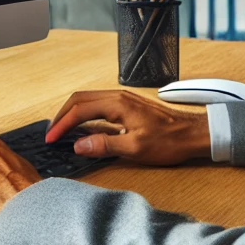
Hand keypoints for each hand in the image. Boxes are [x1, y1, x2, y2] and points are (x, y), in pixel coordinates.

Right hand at [46, 90, 210, 165]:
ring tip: (62, 129)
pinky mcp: (126, 105)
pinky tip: (83, 126)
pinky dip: (84, 113)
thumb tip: (78, 144)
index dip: (62, 124)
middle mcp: (117, 96)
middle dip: (62, 115)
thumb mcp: (136, 148)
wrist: (192, 134)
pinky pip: (97, 104)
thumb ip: (105, 145)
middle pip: (79, 99)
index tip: (51, 138)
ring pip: (88, 99)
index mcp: (117, 104)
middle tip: (51, 133)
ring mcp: (122, 98)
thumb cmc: (168, 142)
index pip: (80, 110)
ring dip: (72, 112)